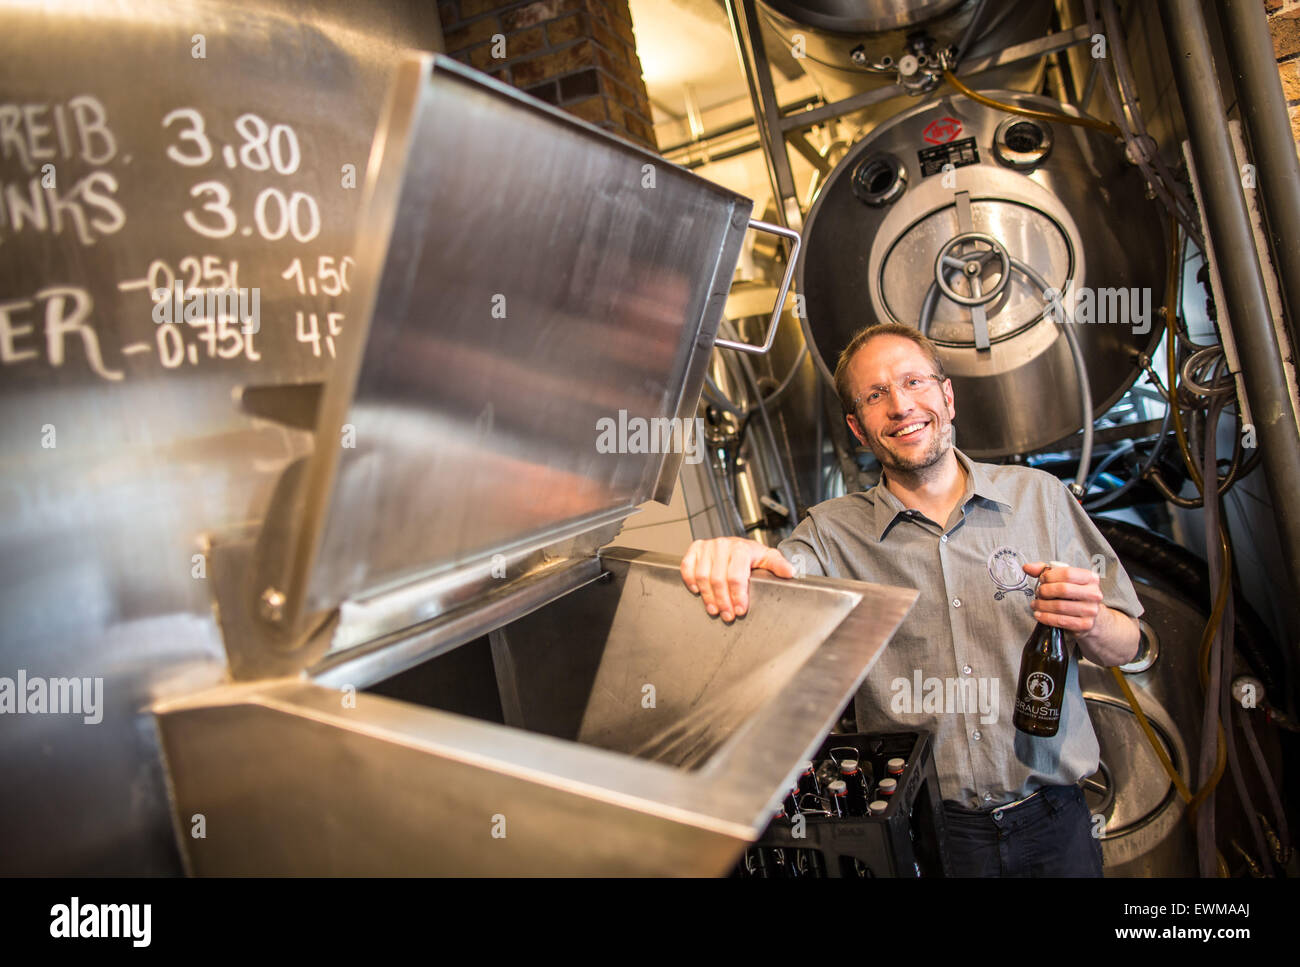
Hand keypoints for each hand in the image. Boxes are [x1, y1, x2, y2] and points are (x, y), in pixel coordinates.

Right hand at [680, 537, 795, 621]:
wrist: (740, 545)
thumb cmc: (753, 555)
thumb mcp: (769, 558)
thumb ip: (778, 565)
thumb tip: (790, 572)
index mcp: (742, 548)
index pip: (736, 576)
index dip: (737, 595)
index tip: (740, 610)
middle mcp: (723, 545)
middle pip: (718, 579)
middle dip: (723, 601)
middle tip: (728, 615)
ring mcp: (708, 546)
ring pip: (702, 575)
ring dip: (707, 596)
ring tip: (714, 609)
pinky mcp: (696, 549)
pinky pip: (687, 566)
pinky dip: (690, 580)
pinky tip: (698, 591)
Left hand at [1022, 561, 1102, 637]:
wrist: (1087, 616)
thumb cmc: (1072, 595)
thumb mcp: (1061, 579)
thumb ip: (1045, 571)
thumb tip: (1028, 567)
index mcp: (1090, 578)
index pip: (1067, 573)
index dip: (1050, 576)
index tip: (1042, 580)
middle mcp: (1094, 593)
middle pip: (1063, 589)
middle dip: (1045, 591)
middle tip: (1038, 593)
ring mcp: (1091, 610)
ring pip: (1060, 606)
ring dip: (1042, 605)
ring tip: (1036, 604)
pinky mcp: (1085, 624)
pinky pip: (1061, 621)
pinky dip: (1046, 617)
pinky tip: (1039, 615)